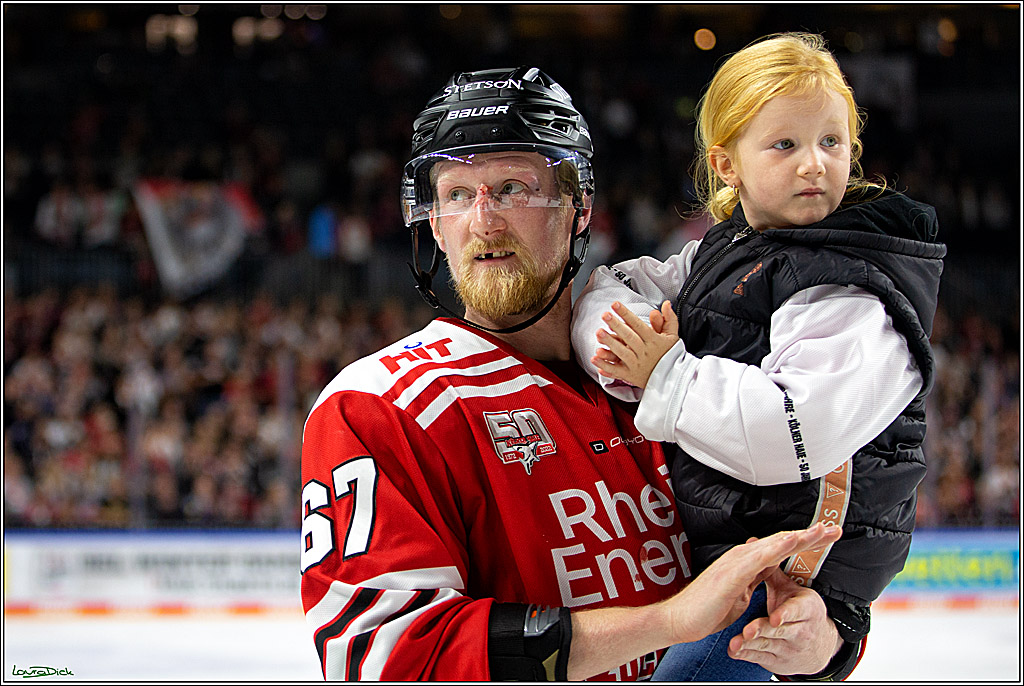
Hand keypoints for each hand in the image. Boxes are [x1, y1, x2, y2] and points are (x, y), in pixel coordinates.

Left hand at [592, 301, 678, 388]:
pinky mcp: (630, 375)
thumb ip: (669, 319)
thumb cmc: (670, 355)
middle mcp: (644, 352)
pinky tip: (595, 358)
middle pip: (629, 337)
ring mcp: (636, 364)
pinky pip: (616, 371)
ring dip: (610, 343)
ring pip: (621, 353)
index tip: (615, 305)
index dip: (626, 314)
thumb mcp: (672, 336)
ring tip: (599, 333)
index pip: (638, 325)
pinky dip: (605, 366)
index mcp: (653, 340)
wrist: (672, 379)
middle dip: (616, 325)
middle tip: (605, 315)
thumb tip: (666, 304)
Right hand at [662, 523, 841, 645]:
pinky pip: (759, 558)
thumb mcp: (740, 593)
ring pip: (774, 545)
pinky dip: (777, 547)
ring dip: (799, 536)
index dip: (804, 541)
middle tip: (833, 529)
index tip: (825, 537)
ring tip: (820, 530)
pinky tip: (792, 540)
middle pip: (782, 541)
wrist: (682, 620)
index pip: (781, 548)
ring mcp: (737, 562)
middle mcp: (742, 557)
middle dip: (809, 535)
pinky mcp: (732, 574)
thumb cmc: (708, 609)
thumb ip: (754, 579)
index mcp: (746, 562)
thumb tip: (767, 571)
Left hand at [727, 567, 842, 674]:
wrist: (816, 645)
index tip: (775, 618)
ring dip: (750, 645)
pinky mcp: (778, 660)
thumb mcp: (793, 591)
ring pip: (767, 645)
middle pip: (779, 630)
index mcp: (808, 610)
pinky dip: (745, 655)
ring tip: (735, 643)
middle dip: (762, 630)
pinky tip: (734, 652)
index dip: (785, 614)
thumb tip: (757, 542)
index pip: (797, 611)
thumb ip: (773, 570)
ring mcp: (789, 647)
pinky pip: (760, 658)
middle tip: (748, 631)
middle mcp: (802, 631)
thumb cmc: (801, 611)